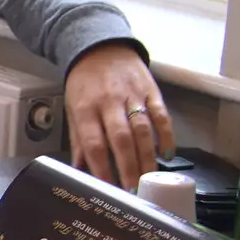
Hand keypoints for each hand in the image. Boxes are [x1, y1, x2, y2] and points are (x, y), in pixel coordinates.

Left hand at [64, 42, 175, 192]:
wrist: (101, 48)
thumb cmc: (85, 83)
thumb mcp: (73, 109)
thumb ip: (79, 140)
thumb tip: (80, 168)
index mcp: (85, 108)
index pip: (94, 143)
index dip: (101, 168)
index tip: (108, 189)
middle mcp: (109, 102)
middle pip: (121, 139)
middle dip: (128, 168)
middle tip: (134, 190)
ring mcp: (131, 96)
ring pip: (142, 130)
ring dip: (147, 157)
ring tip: (149, 179)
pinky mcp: (150, 91)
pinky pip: (160, 115)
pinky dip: (166, 135)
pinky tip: (167, 154)